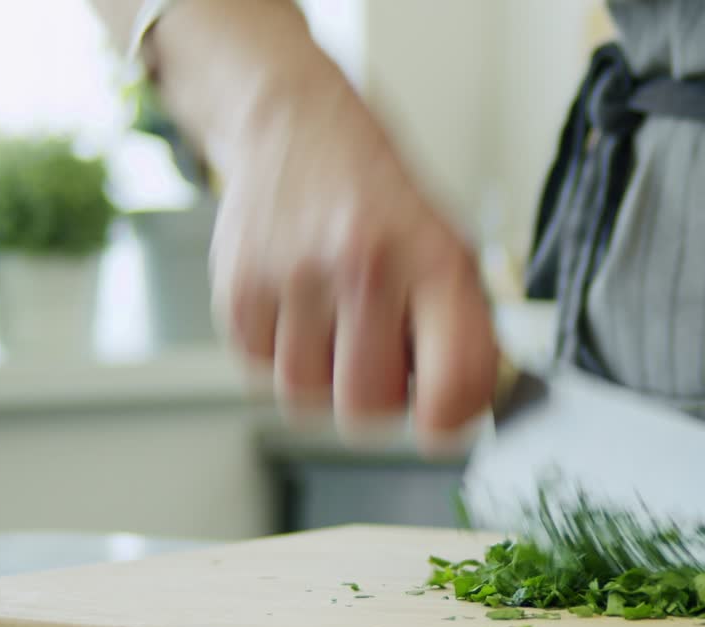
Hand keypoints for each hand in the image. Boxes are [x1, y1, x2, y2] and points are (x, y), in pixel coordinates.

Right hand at [208, 57, 498, 439]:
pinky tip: (300, 314)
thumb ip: (464, 327)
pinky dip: (280, 357)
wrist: (295, 128)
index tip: (441, 419)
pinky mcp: (237, 289)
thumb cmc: (380, 198)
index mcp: (434, 260)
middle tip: (383, 358)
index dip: (448, 420)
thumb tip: (467, 408)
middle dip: (380, 399)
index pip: (451, 383)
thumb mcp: (449, 245)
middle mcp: (363, 267)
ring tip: (338, 328)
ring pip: (308, 399)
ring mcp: (294, 279)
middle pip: (369, 407)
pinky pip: (260, 373)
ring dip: (326, 380)